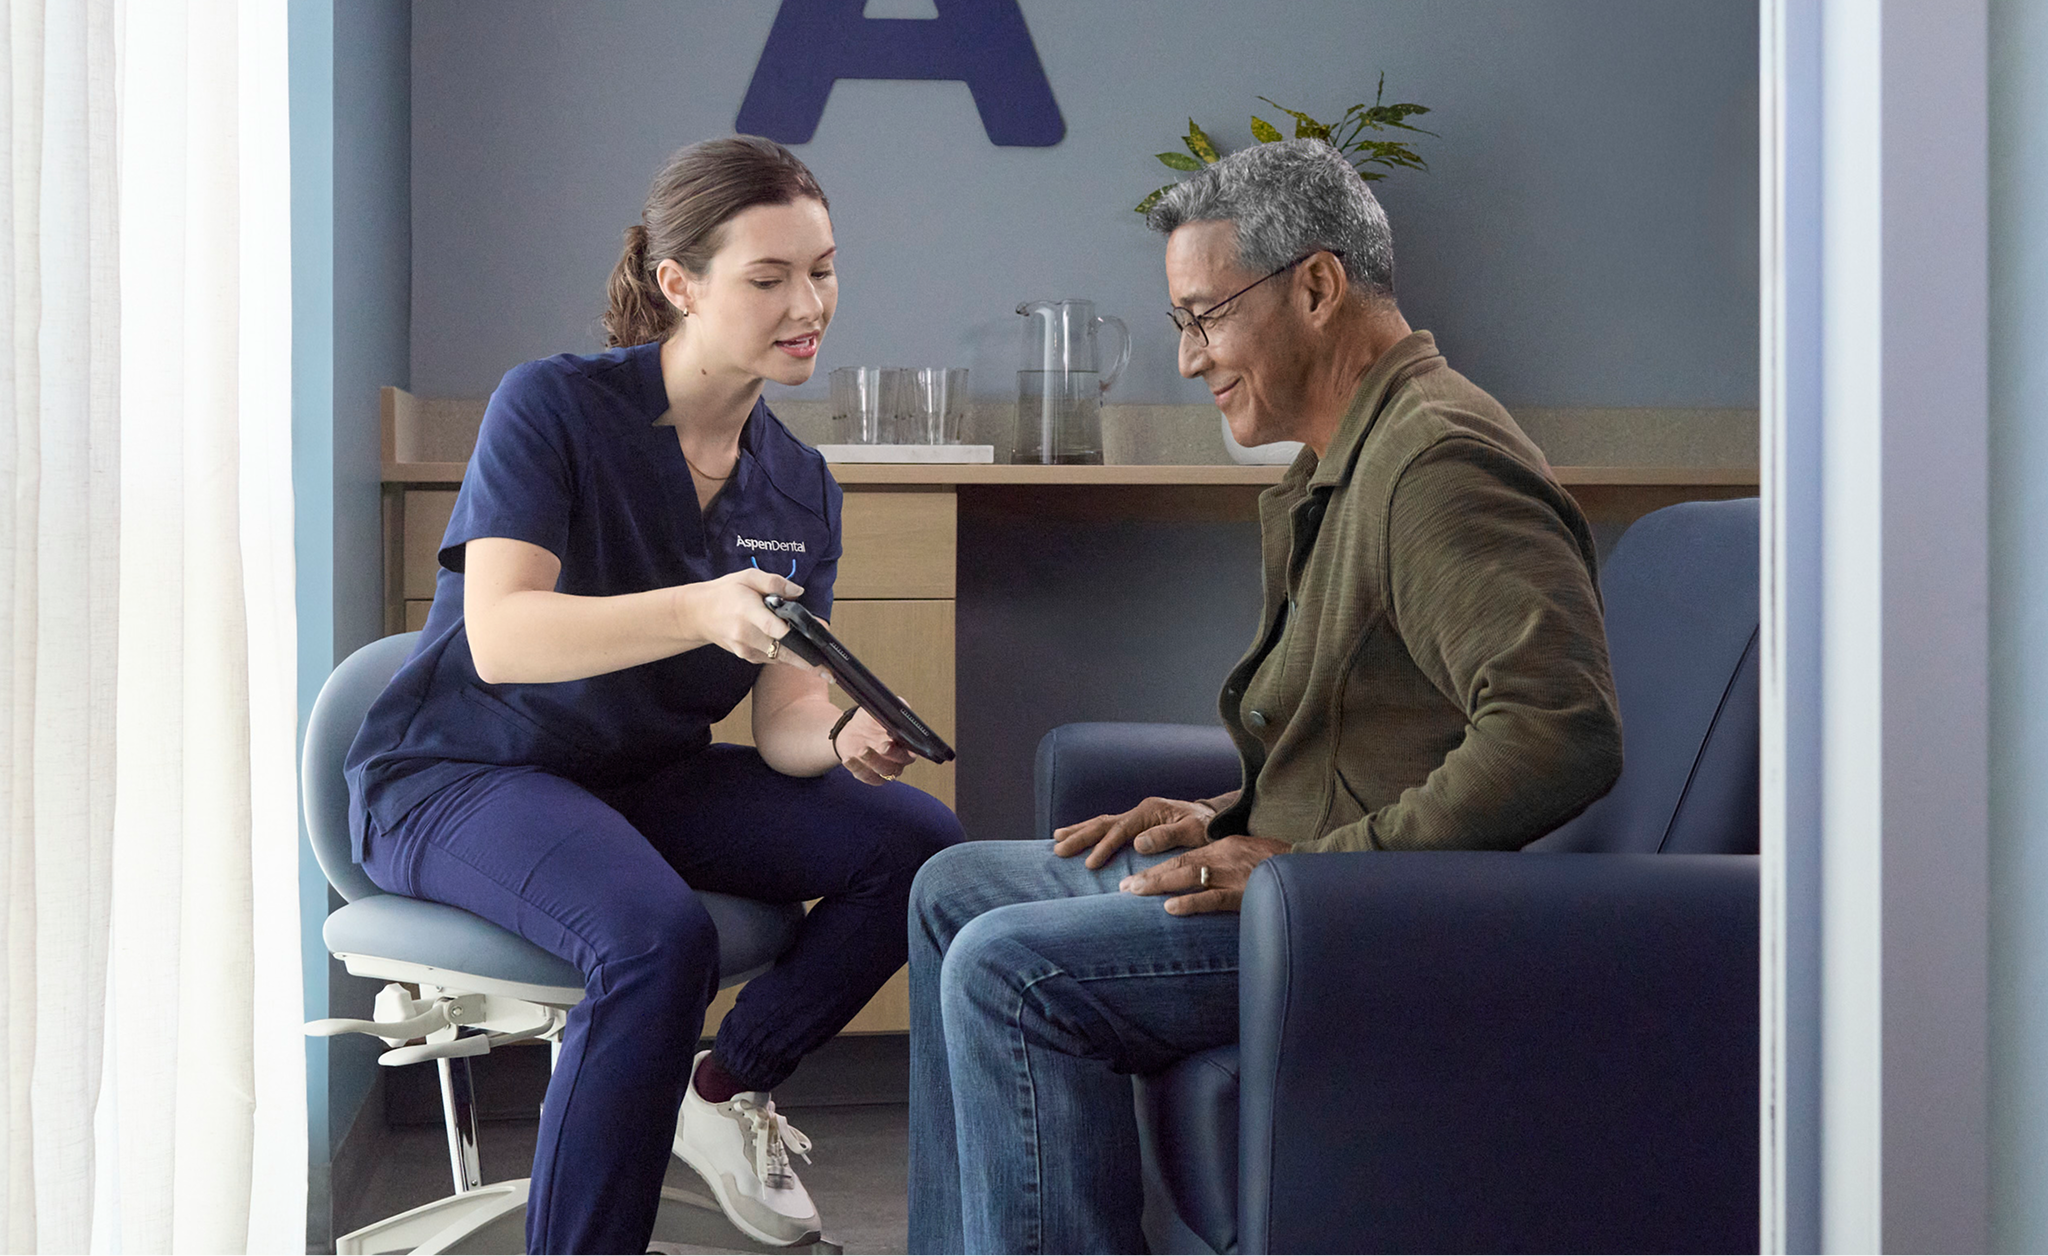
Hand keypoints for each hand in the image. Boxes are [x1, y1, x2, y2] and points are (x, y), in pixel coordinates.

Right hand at [677, 569, 816, 669]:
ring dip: (800, 660)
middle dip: (806, 659)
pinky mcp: (747, 657)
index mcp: (747, 611)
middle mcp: (746, 634)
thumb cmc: (725, 593)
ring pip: (779, 658)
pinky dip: (787, 656)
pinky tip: (799, 653)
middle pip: (781, 650)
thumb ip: (774, 582)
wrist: (699, 614)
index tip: (810, 639)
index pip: (770, 626)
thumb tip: (798, 592)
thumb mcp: (748, 577)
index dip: (791, 633)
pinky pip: (772, 659)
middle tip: (828, 669)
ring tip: (820, 663)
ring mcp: (746, 649)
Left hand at [832, 707, 914, 785]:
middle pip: (899, 763)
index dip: (907, 750)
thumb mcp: (881, 710)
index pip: (912, 752)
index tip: (898, 743)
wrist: (853, 732)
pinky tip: (848, 758)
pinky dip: (856, 768)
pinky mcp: (869, 776)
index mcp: (906, 746)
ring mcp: (884, 770)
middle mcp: (898, 761)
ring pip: (883, 772)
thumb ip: (894, 708)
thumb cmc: (871, 721)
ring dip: (872, 761)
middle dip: (891, 755)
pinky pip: (865, 776)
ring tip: (862, 749)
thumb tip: (902, 705)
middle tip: (883, 746)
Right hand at [1052, 796, 1215, 869]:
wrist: (1215, 820)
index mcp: (1150, 811)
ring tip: (1056, 839)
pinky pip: (1109, 828)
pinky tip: (1077, 837)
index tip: (1090, 864)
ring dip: (1079, 831)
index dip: (1104, 847)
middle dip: (1080, 836)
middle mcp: (1140, 812)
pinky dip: (1091, 832)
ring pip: (1102, 823)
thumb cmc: (1206, 827)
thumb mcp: (1194, 831)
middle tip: (1058, 849)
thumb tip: (1138, 843)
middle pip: (1103, 823)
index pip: (1120, 830)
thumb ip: (1168, 835)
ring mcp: (1137, 817)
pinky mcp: (1137, 825)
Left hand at [1117, 834, 1293, 914]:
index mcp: (1223, 848)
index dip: (1156, 867)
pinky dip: (1190, 902)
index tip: (1132, 878)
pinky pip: (1212, 898)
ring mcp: (1231, 876)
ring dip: (1158, 884)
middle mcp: (1223, 858)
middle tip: (1123, 886)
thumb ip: (1224, 864)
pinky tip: (1170, 909)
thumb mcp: (1247, 855)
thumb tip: (1201, 878)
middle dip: (1149, 876)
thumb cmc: (1279, 865)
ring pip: (1188, 876)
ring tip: (1133, 892)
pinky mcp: (1242, 894)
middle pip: (1178, 864)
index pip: (1183, 856)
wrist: (1308, 866)